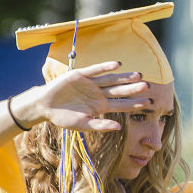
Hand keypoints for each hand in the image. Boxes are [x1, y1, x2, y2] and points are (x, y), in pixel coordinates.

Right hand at [19, 61, 151, 131]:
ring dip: (123, 77)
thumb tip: (119, 127)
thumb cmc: (63, 118)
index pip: (122, 104)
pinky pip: (95, 70)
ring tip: (138, 75)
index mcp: (101, 106)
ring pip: (111, 80)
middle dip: (133, 89)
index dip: (135, 104)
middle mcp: (99, 94)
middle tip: (147, 86)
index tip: (149, 103)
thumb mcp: (82, 125)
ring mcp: (91, 84)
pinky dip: (105, 67)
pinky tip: (117, 65)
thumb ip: (100, 125)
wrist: (44, 107)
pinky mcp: (80, 75)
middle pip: (119, 91)